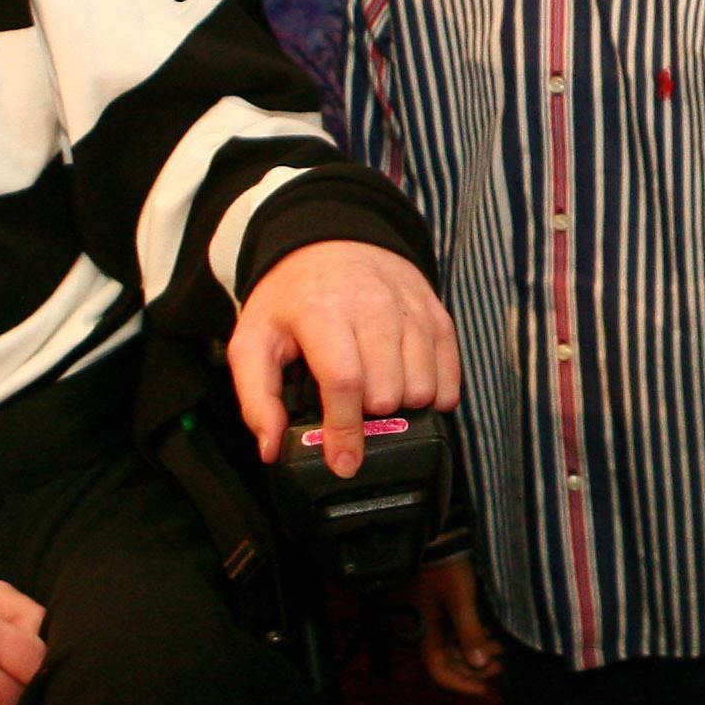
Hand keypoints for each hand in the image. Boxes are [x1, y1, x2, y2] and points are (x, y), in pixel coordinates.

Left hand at [232, 237, 458, 473]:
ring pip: (422, 389)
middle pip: (387, 393)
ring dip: (401, 407)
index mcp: (323, 313)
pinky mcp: (437, 314)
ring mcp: (411, 310)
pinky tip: (408, 389)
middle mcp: (374, 308)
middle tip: (351, 408)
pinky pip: (450, 375)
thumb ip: (256, 396)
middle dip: (368, 416)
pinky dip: (433, 394)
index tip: (343, 463)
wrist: (334, 242)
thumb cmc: (294, 297)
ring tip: (377, 396)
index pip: (345, 382)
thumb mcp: (254, 339)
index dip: (346, 431)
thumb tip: (271, 446)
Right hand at [416, 556, 501, 695]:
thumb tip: (480, 664)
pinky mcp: (442, 607)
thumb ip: (470, 632)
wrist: (436, 537)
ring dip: (477, 653)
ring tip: (501, 651)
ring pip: (455, 648)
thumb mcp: (460, 599)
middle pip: (449, 662)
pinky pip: (457, 632)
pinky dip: (474, 638)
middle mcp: (427, 630)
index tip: (485, 690)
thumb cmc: (445, 568)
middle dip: (474, 669)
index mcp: (426, 632)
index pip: (438, 671)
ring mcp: (435, 619)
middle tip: (500, 666)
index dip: (461, 684)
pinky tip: (492, 637)